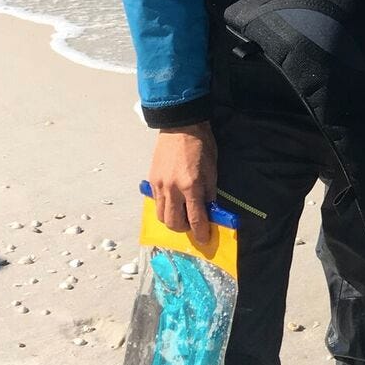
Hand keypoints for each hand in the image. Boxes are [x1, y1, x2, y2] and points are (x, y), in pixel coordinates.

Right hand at [148, 123, 217, 245]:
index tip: (205, 238)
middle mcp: (173, 189)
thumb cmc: (202, 145)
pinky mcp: (152, 181)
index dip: (201, 232)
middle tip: (193, 224)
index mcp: (191, 186)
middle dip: (184, 229)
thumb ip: (209, 193)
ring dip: (172, 220)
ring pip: (161, 216)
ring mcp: (160, 185)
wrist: (181, 126)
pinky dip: (164, 208)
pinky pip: (155, 203)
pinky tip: (172, 202)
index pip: (196, 219)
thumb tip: (209, 211)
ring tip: (182, 214)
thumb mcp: (213, 169)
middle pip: (174, 223)